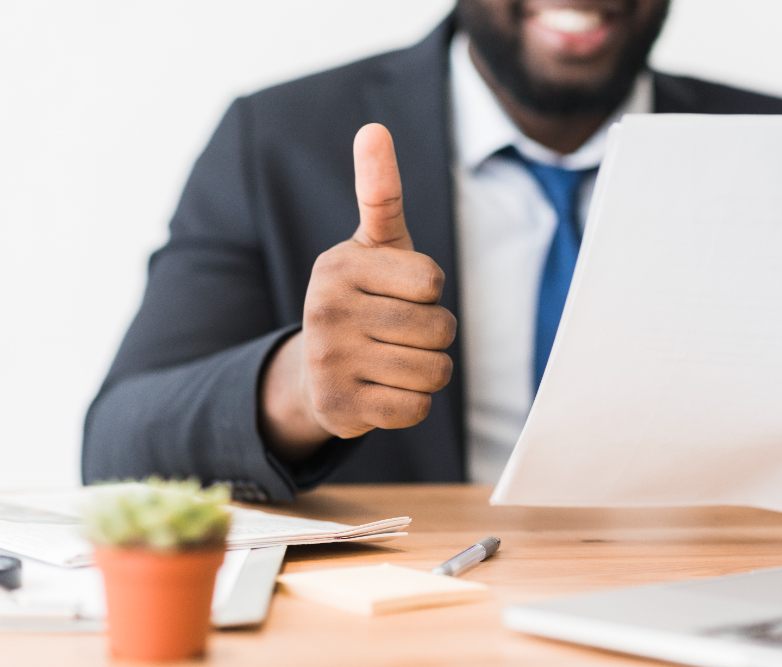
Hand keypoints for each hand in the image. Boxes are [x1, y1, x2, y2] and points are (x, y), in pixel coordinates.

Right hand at [261, 123, 456, 457]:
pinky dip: (412, 404)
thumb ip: (380, 192)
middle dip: (434, 335)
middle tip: (399, 333)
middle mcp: (327, 309)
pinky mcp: (337, 408)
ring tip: (396, 361)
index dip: (430, 292)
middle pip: (438, 329)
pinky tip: (384, 390)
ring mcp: (329, 360)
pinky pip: (415, 409)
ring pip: (433, 372)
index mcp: (341, 264)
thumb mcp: (374, 245)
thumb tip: (373, 129)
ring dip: (429, 371)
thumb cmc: (364, 298)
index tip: (403, 292)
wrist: (316, 371)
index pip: (432, 283)